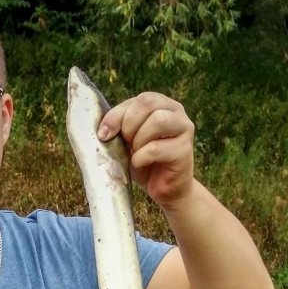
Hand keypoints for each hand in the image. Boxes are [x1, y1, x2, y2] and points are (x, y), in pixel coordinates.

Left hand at [98, 92, 194, 209]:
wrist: (166, 189)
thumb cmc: (146, 162)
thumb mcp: (128, 140)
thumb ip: (120, 127)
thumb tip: (103, 131)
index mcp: (162, 104)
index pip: (139, 99)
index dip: (117, 114)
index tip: (103, 134)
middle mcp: (176, 112)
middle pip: (147, 103)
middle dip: (129, 124)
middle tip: (125, 143)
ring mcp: (184, 129)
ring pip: (157, 120)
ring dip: (138, 139)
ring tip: (135, 153)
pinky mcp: (184, 150)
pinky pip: (156, 148)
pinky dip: (141, 158)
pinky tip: (140, 164)